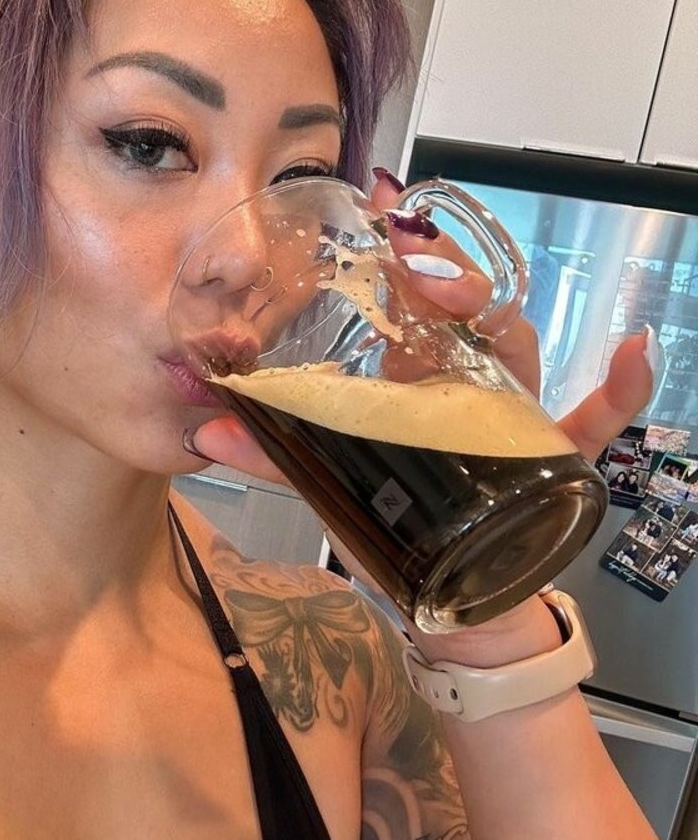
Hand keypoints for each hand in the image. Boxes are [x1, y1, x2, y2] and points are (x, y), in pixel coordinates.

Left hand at [184, 169, 658, 664]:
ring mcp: (515, 418)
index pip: (415, 304)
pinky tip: (633, 352)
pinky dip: (622, 386)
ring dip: (505, 318)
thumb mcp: (329, 489)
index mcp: (414, 379)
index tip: (378, 229)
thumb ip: (274, 457)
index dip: (403, 262)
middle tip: (417, 271)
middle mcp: (468, 386)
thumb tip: (206, 426)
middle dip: (449, 280)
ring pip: (520, 351)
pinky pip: (600, 417)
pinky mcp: (553, 462)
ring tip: (477, 304)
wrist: (453, 610)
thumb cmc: (394, 537)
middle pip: (469, 313)